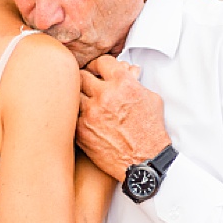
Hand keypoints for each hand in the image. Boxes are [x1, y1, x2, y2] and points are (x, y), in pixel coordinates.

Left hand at [76, 55, 171, 180]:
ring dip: (80, 97)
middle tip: (89, 85)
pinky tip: (85, 117)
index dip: (99, 65)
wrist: (145, 161)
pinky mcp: (81, 129)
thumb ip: (135, 81)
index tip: (97, 70)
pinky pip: (71, 114)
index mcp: (123, 84)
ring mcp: (90, 113)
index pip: (101, 62)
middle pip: (82, 75)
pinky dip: (77, 114)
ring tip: (86, 102)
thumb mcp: (151, 99)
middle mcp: (105, 95)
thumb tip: (128, 69)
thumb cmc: (150, 131)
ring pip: (73, 94)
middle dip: (87, 79)